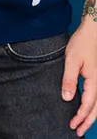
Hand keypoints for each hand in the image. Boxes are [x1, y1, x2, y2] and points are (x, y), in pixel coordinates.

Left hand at [64, 20, 96, 135]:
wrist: (91, 33)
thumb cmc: (81, 44)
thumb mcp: (72, 60)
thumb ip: (69, 79)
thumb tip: (67, 98)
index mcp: (94, 82)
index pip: (88, 106)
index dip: (80, 117)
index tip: (72, 126)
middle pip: (96, 110)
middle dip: (87, 122)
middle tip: (78, 132)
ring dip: (90, 116)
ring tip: (81, 125)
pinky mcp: (96, 78)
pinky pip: (96, 97)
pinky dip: (91, 107)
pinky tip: (84, 108)